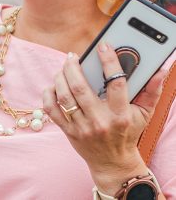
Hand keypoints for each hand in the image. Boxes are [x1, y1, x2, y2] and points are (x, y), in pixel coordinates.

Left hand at [43, 43, 165, 194]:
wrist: (113, 162)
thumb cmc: (128, 132)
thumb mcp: (143, 113)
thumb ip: (151, 90)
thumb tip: (159, 69)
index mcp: (120, 115)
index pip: (116, 84)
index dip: (109, 62)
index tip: (103, 46)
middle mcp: (100, 121)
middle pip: (80, 88)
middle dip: (73, 67)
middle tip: (72, 56)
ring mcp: (82, 127)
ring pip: (64, 96)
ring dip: (60, 77)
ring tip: (64, 67)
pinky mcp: (68, 131)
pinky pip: (51, 109)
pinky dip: (49, 94)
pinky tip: (54, 85)